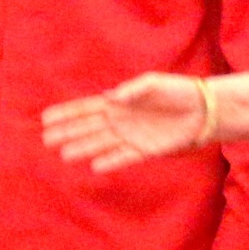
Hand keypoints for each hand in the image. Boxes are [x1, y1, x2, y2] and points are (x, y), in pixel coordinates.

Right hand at [43, 73, 210, 172]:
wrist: (203, 110)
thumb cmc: (177, 91)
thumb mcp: (153, 83)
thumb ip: (131, 90)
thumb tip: (110, 97)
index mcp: (119, 102)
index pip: (87, 108)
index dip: (67, 113)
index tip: (45, 118)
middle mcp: (120, 121)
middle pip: (88, 128)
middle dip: (67, 132)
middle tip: (45, 140)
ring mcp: (131, 137)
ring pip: (101, 144)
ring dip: (84, 148)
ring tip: (64, 154)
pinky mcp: (146, 150)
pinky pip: (124, 157)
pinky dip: (110, 161)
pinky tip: (95, 166)